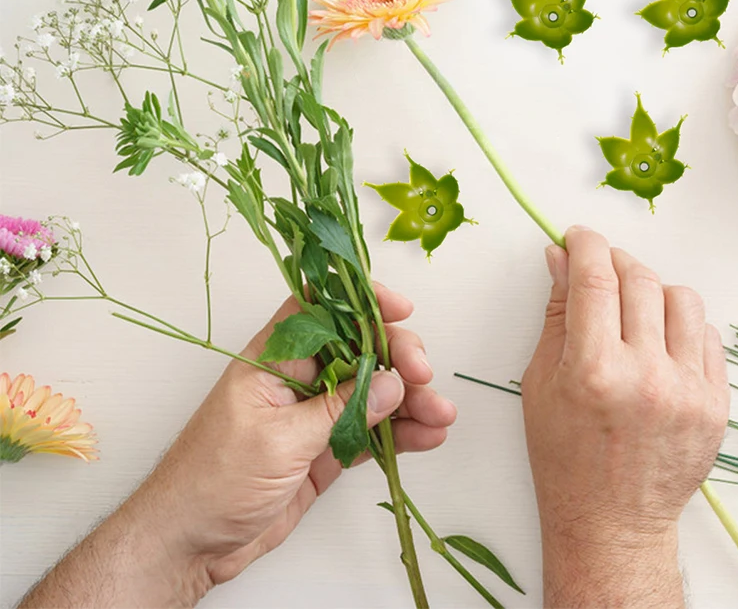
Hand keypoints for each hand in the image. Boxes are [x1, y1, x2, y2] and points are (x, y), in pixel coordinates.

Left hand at [21, 285, 456, 607]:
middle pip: (359, 349)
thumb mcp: (280, 440)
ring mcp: (314, 415)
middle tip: (423, 375)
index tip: (401, 310)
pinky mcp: (324, 450)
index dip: (362, 301)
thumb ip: (341, 410)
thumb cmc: (212, 481)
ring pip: (372, 392)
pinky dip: (400, 432)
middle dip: (398, 357)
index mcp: (275, 359)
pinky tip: (428, 435)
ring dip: (409, 400)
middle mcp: (298, 379)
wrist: (187, 544)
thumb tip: (393, 383)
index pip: (323, 309)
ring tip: (441, 414)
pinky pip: (369, 431)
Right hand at [521, 226, 728, 608]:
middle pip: (640, 279)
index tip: (578, 237)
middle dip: (615, 261)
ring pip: (681, 299)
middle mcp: (647, 376)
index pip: (596, 277)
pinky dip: (682, 327)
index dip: (586, 244)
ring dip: (653, 291)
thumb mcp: (541, 382)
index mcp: (594, 371)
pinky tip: (659, 343)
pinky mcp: (717, 405)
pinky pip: (708, 336)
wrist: (612, 523)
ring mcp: (689, 391)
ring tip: (633, 311)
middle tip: (601, 269)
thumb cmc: (565, 457)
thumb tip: (561, 257)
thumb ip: (557, 313)